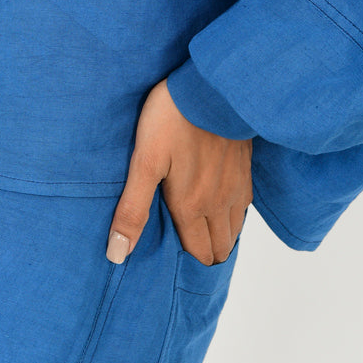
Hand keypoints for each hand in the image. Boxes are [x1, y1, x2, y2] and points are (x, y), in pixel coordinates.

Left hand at [107, 78, 251, 265]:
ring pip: (234, 229)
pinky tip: (221, 210)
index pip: (198, 255)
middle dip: (205, 258)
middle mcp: (219, 204)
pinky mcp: (245, 168)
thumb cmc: (172, 120)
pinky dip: (233, 218)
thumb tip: (117, 254)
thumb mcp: (144, 162)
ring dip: (221, 240)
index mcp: (192, 207)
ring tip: (203, 241)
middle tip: (187, 261)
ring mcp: (236, 186)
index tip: (177, 276)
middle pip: (219, 247)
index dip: (189, 269)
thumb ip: (133, 210)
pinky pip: (243, 207)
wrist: (211, 86)